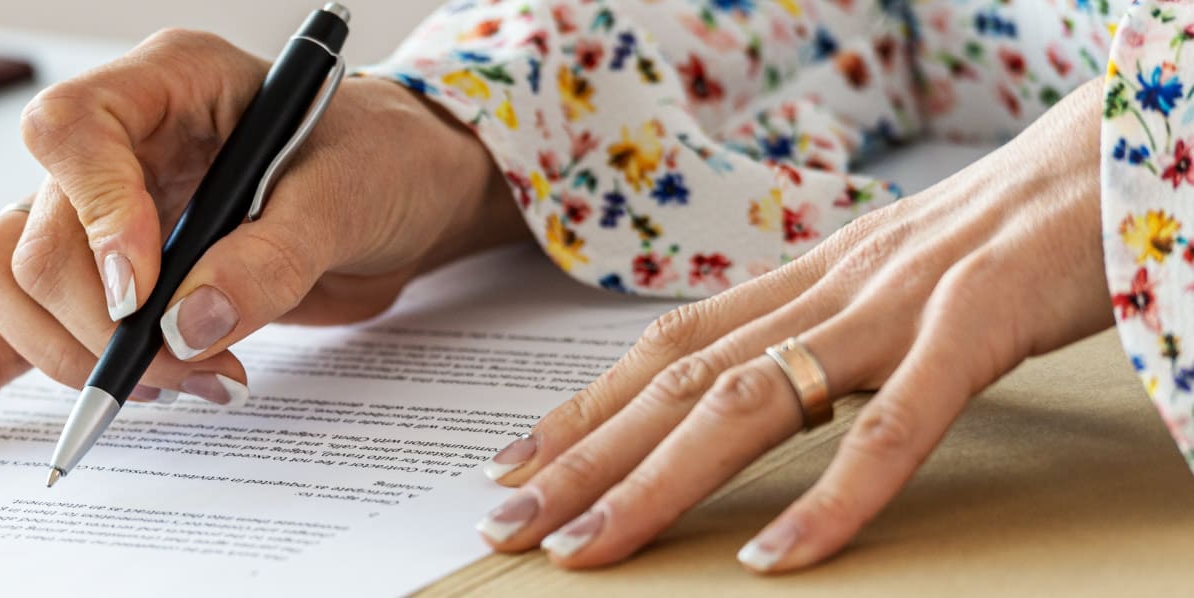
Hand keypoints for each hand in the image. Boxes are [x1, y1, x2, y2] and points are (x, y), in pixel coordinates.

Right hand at [0, 29, 523, 449]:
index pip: (69, 131)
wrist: (398, 196)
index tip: (141, 294)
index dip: (92, 219)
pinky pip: (1, 332)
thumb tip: (184, 326)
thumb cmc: (374, 159)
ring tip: (175, 389)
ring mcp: (89, 219)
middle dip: (100, 328)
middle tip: (192, 370)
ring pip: (4, 289)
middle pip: (29, 239)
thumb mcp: (343, 195)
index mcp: (160, 85)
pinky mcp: (95, 289)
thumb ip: (267, 259)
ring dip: (72, 361)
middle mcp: (111, 148)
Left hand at [473, 79, 1114, 572]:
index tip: (518, 460)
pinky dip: (830, 499)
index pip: (673, 346)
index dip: (587, 404)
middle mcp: (837, 284)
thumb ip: (853, 325)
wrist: (1147, 134)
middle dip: (582, 457)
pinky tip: (774, 561)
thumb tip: (795, 383)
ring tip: (585, 547)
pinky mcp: (980, 321)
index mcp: (821, 274)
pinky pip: (892, 426)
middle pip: (678, 382)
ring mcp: (901, 301)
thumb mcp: (922, 274)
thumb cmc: (1041, 217)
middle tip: (505, 522)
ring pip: (745, 403)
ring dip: (652, 482)